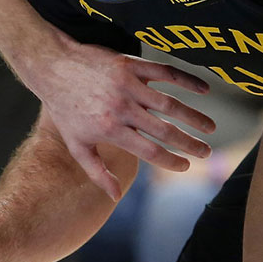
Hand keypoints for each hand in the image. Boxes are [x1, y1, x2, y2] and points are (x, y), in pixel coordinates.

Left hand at [31, 38, 216, 199]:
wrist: (52, 66)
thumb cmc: (64, 109)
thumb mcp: (76, 144)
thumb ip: (97, 172)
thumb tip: (116, 196)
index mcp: (110, 131)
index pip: (150, 151)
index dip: (171, 161)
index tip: (186, 166)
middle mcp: (121, 109)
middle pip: (165, 130)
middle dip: (190, 143)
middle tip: (207, 152)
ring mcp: (127, 85)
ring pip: (170, 104)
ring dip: (194, 116)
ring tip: (210, 127)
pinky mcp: (130, 65)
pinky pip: (165, 73)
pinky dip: (187, 80)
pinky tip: (204, 90)